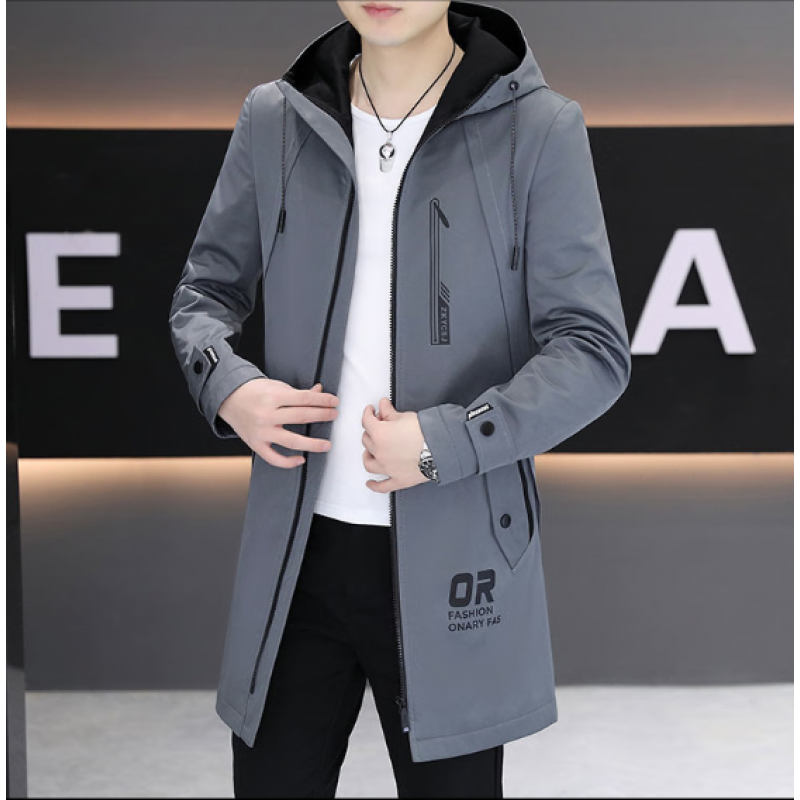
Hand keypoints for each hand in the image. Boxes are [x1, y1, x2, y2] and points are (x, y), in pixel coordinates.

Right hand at [218, 379, 338, 468]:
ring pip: (291, 441)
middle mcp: (266, 415)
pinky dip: (288, 462)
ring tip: (327, 444)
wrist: (229, 399)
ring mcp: (261, 432)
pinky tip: (301, 459)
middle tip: (334, 416)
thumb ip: (299, 392)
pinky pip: (274, 458)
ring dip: (312, 444)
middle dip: (322, 416)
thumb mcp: (276, 386)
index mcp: (272, 396)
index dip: (322, 400)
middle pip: (301, 417)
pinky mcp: (256, 445)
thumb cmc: (255, 392)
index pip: (304, 399)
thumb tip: (320, 391)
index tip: (334, 402)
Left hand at [361, 397, 429, 492]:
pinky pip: (382, 486)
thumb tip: (382, 406)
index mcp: (379, 434)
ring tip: (370, 452)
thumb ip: (389, 413)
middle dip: (371, 431)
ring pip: (369, 463)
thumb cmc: (426, 432)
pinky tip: (370, 483)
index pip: (366, 421)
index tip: (371, 411)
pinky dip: (375, 485)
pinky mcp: (398, 480)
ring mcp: (387, 468)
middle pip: (367, 441)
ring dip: (368, 456)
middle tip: (379, 426)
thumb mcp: (405, 417)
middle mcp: (379, 452)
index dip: (368, 414)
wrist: (441, 447)